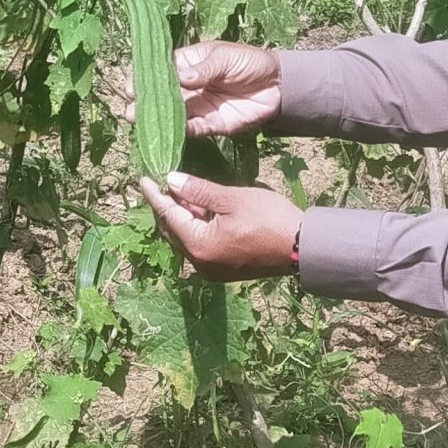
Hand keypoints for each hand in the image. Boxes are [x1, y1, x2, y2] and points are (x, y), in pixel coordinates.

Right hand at [113, 40, 281, 135]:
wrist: (278, 86)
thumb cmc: (250, 62)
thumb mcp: (225, 58)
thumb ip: (204, 69)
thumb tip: (181, 78)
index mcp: (189, 63)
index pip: (161, 70)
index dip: (145, 78)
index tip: (132, 86)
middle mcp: (189, 86)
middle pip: (162, 95)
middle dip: (145, 102)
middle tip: (130, 110)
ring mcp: (198, 106)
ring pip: (172, 114)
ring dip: (157, 120)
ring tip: (138, 123)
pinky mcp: (210, 124)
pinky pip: (191, 129)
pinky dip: (179, 132)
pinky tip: (167, 134)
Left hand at [139, 171, 301, 280]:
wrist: (303, 248)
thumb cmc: (270, 219)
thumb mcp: (232, 198)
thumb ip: (198, 190)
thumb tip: (170, 180)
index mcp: (199, 246)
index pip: (168, 216)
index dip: (155, 195)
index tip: (143, 178)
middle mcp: (200, 263)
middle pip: (173, 231)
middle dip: (166, 206)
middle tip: (161, 182)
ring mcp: (211, 269)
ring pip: (186, 239)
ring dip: (182, 216)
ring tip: (181, 191)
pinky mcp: (223, 269)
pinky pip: (199, 246)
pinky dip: (196, 227)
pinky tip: (199, 209)